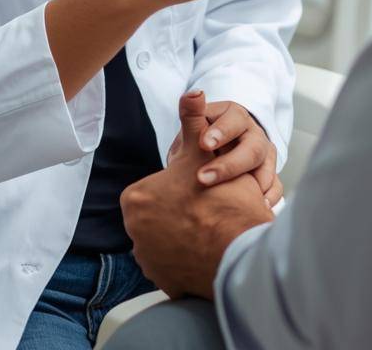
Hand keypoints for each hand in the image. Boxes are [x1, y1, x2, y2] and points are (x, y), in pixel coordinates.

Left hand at [123, 90, 273, 298]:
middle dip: (179, 209)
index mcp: (136, 199)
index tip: (198, 184)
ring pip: (166, 238)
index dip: (180, 182)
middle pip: (160, 213)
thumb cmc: (220, 199)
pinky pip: (172, 265)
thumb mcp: (203, 150)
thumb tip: (192, 91)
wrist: (237, 250)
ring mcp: (147, 259)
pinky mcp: (161, 281)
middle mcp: (134, 232)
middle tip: (205, 205)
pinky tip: (205, 247)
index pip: (155, 186)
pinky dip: (185, 258)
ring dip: (182, 233)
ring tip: (208, 225)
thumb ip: (193, 119)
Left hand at [167, 100, 283, 207]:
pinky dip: (269, 195)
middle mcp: (252, 132)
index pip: (232, 119)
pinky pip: (275, 184)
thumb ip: (191, 116)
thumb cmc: (199, 142)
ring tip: (237, 200)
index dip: (220, 131)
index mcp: (233, 116)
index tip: (204, 144)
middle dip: (230, 164)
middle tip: (204, 178)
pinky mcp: (268, 173)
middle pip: (251, 145)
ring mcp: (263, 153)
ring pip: (265, 165)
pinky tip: (259, 206)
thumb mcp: (193, 128)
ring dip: (253, 183)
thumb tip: (192, 96)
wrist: (212, 157)